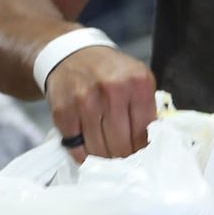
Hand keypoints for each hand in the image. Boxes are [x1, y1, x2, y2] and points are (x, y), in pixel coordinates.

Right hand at [46, 45, 156, 162]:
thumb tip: (149, 145)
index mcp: (137, 82)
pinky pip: (76, 148)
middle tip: (122, 160)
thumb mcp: (136, 78)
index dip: (142, 149)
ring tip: (106, 157)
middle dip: (123, 157)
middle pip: (122, 144)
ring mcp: (85, 101)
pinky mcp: (63, 111)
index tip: (140, 155)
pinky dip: (83, 155)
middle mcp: (112, 90)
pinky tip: (88, 151)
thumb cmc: (108, 70)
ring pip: (99, 150)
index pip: (144, 132)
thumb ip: (147, 108)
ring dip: (104, 158)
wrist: (72, 54)